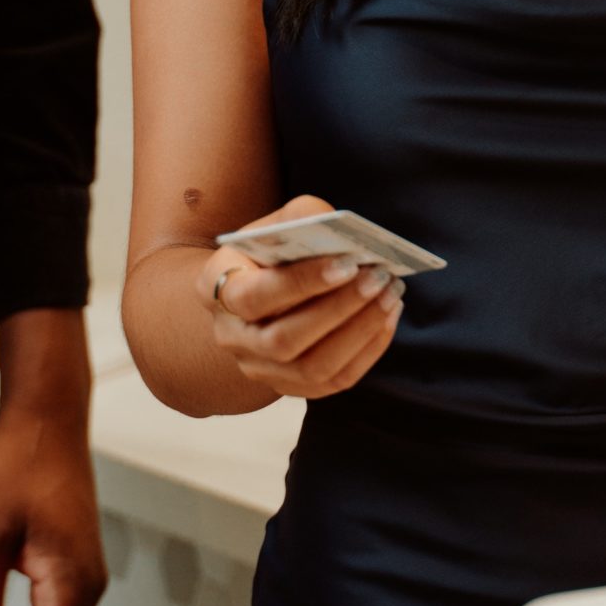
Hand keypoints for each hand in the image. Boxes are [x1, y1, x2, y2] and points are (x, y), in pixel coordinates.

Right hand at [196, 194, 404, 400]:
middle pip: (283, 341)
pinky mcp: (291, 386)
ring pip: (313, 368)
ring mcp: (259, 369)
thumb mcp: (277, 223)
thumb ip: (305, 219)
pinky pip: (335, 381)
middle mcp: (231, 337)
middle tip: (379, 277)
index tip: (349, 263)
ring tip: (391, 294)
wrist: (254, 286)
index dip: (302, 283)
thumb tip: (345, 235)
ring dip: (360, 331)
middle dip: (339, 309)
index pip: (254, 297)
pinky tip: (388, 316)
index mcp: (215, 289)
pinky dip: (369, 349)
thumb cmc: (270, 250)